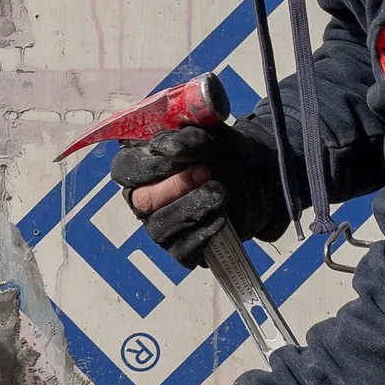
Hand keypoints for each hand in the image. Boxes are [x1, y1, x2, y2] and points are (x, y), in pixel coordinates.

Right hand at [111, 119, 291, 257]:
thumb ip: (191, 134)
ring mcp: (160, 224)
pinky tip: (222, 218)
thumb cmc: (225, 152)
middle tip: (206, 171)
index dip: (151, 165)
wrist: (258, 179)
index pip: (126, 169)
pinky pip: (182, 250)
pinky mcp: (181, 248)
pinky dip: (203, 234)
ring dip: (192, 208)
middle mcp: (144, 196)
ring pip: (160, 226)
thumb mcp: (213, 134)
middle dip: (175, 186)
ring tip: (220, 192)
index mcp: (141, 164)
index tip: (180, 154)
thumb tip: (172, 146)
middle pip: (141, 200)